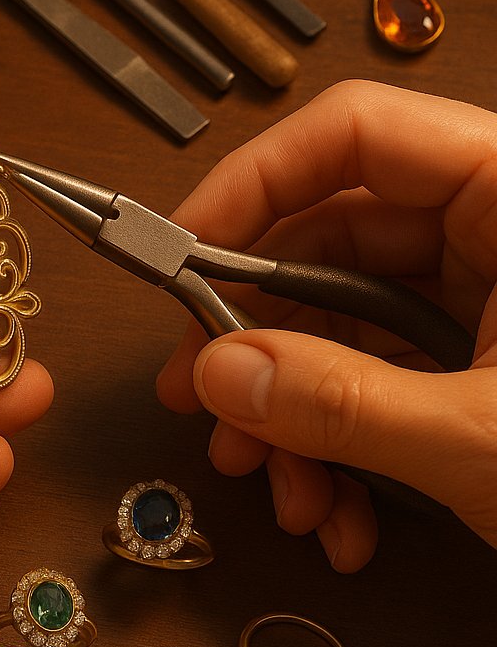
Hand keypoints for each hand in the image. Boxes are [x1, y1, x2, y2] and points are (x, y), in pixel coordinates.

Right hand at [156, 80, 496, 572]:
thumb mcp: (494, 440)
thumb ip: (345, 403)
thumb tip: (220, 372)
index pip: (354, 135)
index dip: (251, 183)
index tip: (182, 250)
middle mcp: (495, 232)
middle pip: (324, 243)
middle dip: (255, 334)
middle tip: (201, 393)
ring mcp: (481, 299)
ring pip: (335, 325)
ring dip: (291, 412)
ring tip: (281, 488)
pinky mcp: (472, 359)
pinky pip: (371, 377)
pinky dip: (337, 444)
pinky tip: (338, 510)